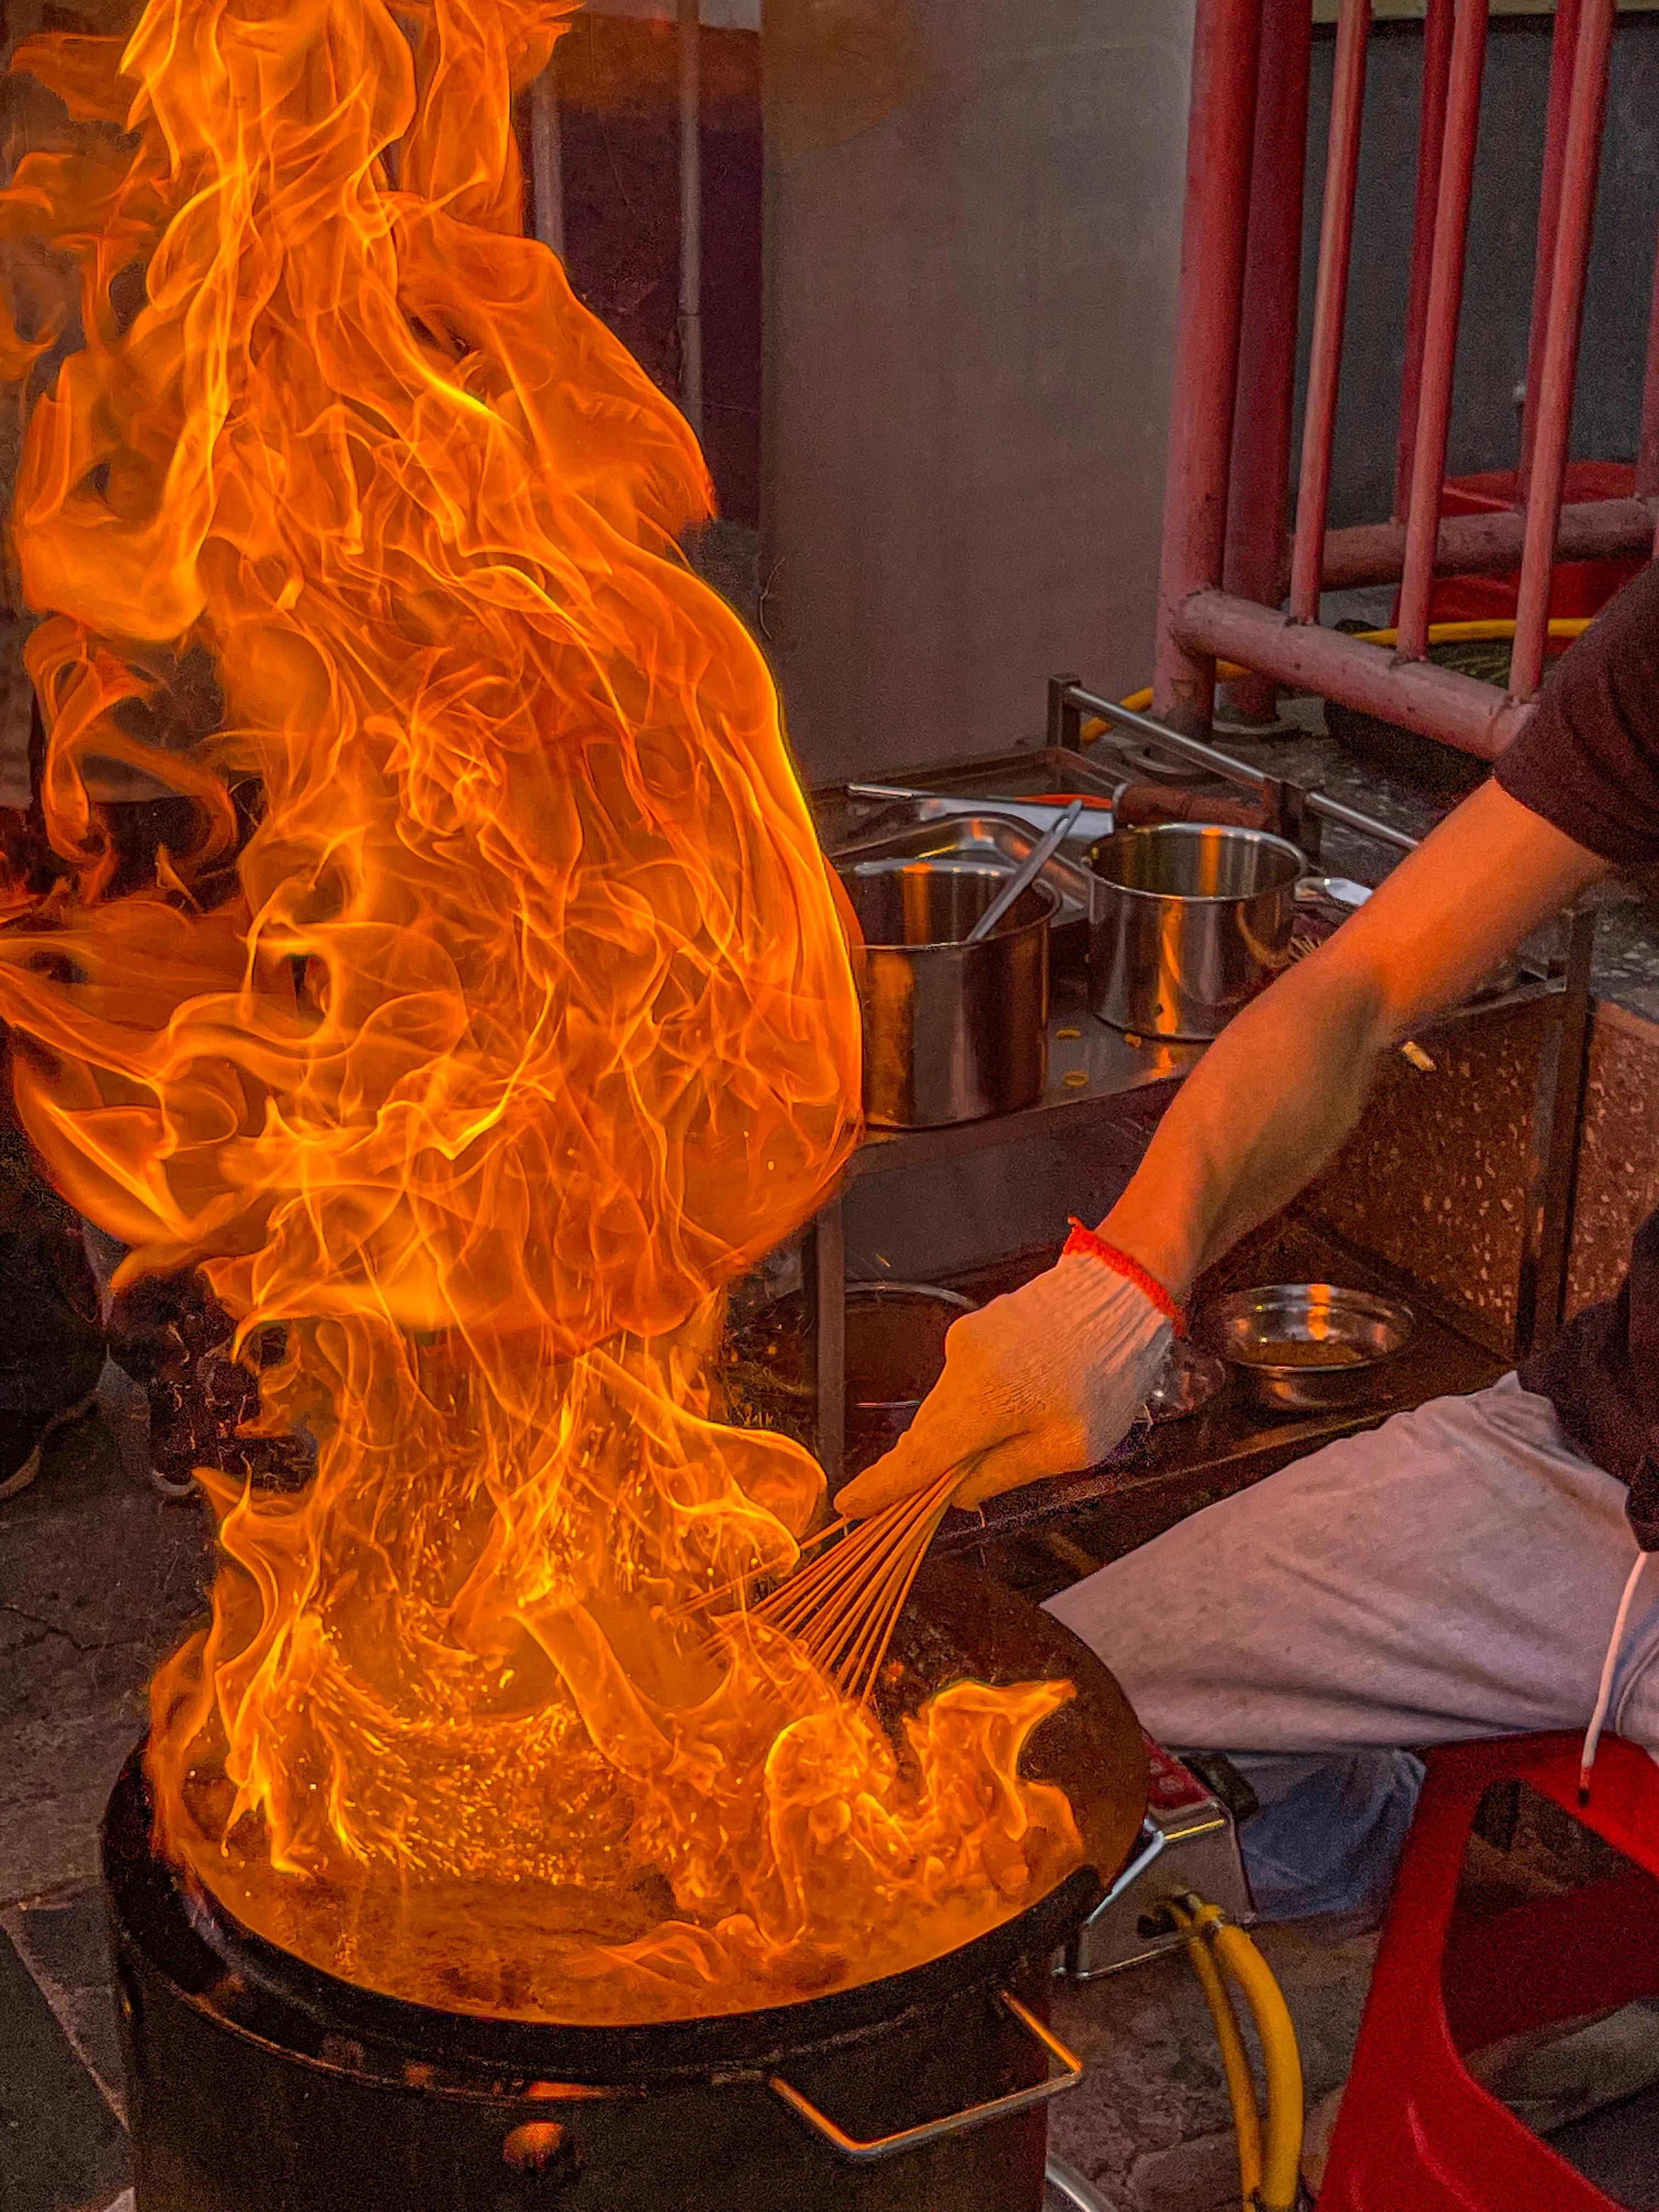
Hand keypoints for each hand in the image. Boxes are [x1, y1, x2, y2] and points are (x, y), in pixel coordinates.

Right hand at [833, 1253, 1171, 1518]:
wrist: (1124, 1290)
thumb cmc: (1108, 1373)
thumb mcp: (1068, 1447)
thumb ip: (1004, 1473)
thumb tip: (958, 1492)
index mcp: (982, 1400)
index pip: (918, 1456)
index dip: (882, 1487)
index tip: (851, 1505)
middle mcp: (962, 1364)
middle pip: (930, 1431)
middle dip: (938, 1462)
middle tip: (959, 1487)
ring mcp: (967, 1339)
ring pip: (947, 1403)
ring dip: (966, 1427)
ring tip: (1024, 1428)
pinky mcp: (977, 1324)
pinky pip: (965, 1375)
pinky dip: (980, 1396)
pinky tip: (1025, 1395)